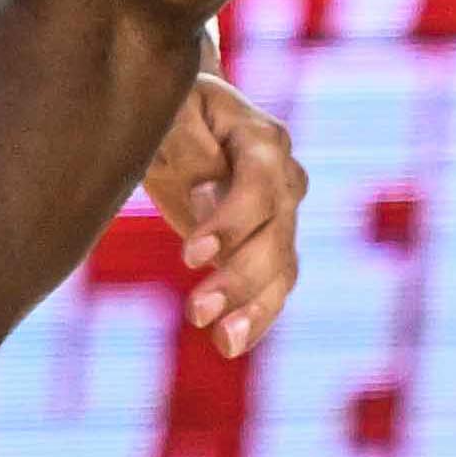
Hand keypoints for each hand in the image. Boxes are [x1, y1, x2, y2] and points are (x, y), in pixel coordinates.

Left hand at [145, 73, 298, 361]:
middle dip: (239, 277)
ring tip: (224, 344)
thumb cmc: (174, 111)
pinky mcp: (269, 246)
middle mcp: (285, 179)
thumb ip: (186, 141)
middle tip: (196, 311)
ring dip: (255, 308)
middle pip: (276, 235)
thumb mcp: (170, 111)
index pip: (259, 187)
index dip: (231, 223)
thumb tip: (205, 186)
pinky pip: (274, 287)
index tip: (189, 257)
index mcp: (262, 140)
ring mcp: (282, 215)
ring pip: (283, 268)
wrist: (188, 120)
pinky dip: (256, 318)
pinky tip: (231, 345)